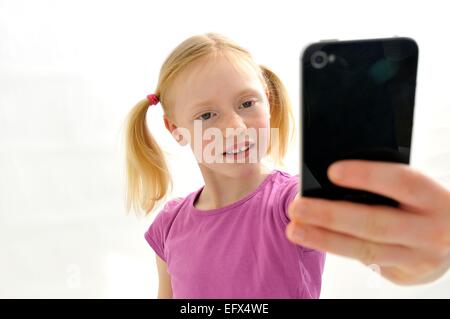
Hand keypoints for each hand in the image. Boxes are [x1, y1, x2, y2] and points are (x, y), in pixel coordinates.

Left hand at [286, 160, 449, 284]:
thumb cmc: (422, 204)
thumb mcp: (416, 190)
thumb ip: (386, 186)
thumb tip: (332, 180)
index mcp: (434, 198)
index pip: (401, 182)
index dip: (367, 175)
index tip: (332, 171)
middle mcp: (430, 231)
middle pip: (375, 223)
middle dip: (330, 215)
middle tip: (297, 207)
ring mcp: (418, 257)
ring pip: (365, 250)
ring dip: (324, 240)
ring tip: (295, 230)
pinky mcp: (405, 275)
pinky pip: (366, 261)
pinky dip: (338, 248)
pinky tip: (317, 238)